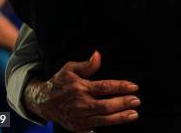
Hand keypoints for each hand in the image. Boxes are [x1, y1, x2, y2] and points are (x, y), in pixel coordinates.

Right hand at [24, 50, 139, 131]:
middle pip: (105, 106)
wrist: (43, 103)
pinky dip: (109, 125)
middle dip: (123, 103)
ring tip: (134, 114)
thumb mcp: (70, 69)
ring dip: (120, 118)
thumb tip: (98, 55)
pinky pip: (96, 127)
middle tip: (137, 100)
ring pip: (103, 119)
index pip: (104, 87)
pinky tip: (121, 121)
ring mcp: (79, 118)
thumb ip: (87, 65)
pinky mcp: (78, 127)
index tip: (134, 86)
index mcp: (80, 88)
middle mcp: (80, 104)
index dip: (120, 87)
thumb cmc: (60, 82)